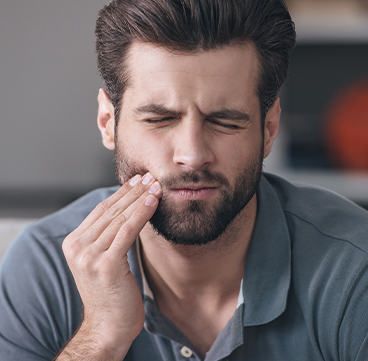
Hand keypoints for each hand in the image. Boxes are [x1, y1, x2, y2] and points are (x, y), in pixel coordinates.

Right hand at [58, 173, 161, 359]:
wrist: (108, 327)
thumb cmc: (112, 293)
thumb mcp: (104, 259)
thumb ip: (107, 236)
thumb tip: (127, 210)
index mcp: (74, 243)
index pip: (101, 210)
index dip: (121, 193)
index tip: (138, 180)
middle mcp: (77, 247)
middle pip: (110, 210)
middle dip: (133, 191)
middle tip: (150, 177)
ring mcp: (89, 256)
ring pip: (120, 218)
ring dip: (140, 199)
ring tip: (156, 186)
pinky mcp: (106, 264)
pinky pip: (127, 231)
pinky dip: (141, 214)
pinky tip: (153, 202)